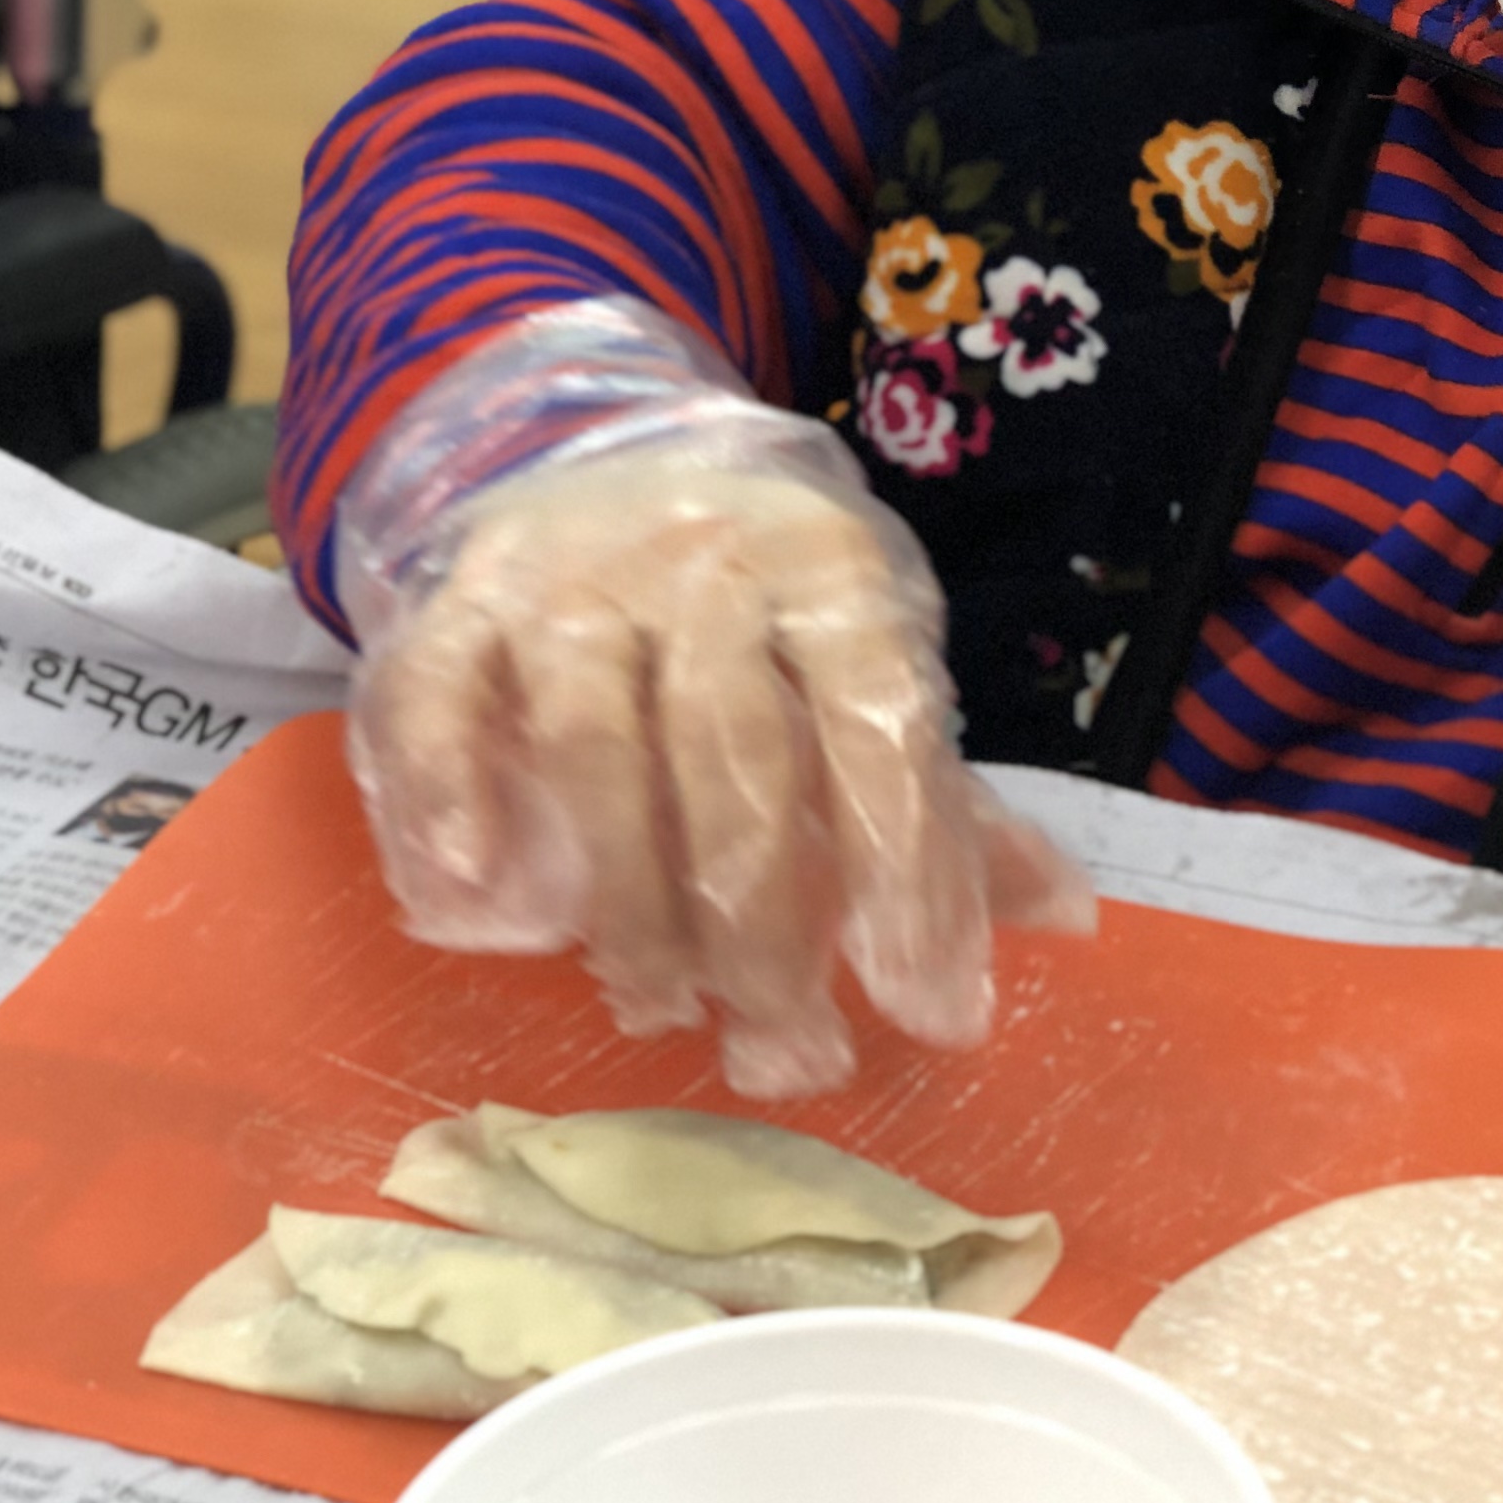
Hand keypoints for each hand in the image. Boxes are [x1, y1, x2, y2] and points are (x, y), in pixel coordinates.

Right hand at [348, 446, 1089, 1098]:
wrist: (601, 451)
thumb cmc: (763, 609)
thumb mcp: (866, 670)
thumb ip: (945, 803)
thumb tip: (1062, 919)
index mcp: (835, 572)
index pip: (882, 731)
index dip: (911, 877)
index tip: (929, 1009)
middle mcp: (707, 561)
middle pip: (737, 762)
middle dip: (764, 933)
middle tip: (783, 1052)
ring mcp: (573, 575)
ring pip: (596, 752)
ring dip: (628, 906)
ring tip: (659, 1011)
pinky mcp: (461, 596)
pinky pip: (440, 700)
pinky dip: (448, 802)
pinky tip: (475, 909)